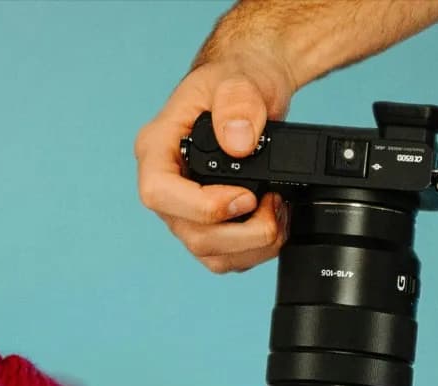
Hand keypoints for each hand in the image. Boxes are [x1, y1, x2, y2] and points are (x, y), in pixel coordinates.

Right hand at [135, 50, 295, 272]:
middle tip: (276, 205)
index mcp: (157, 148)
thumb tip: (240, 144)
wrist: (253, 88)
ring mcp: (184, 209)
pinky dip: (253, 250)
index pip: (158, 192)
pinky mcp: (206, 224)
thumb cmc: (237, 78)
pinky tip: (273, 223)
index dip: (199, 206)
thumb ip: (238, 104)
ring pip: (208, 252)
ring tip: (280, 214)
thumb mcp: (239, 78)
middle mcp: (165, 184)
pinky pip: (223, 256)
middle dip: (240, 232)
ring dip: (251, 246)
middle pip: (189, 233)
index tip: (244, 198)